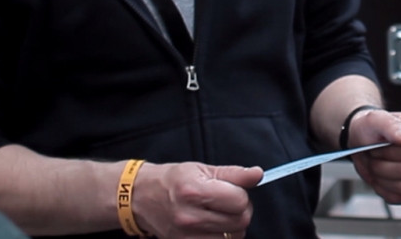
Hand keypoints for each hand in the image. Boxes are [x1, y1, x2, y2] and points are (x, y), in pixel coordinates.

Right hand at [132, 161, 263, 238]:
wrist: (143, 197)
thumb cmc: (174, 180)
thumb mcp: (202, 169)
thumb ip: (234, 173)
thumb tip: (258, 174)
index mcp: (195, 191)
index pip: (239, 201)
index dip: (242, 194)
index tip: (235, 190)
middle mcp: (190, 216)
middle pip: (239, 221)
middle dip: (242, 211)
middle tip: (231, 203)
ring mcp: (187, 235)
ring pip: (233, 237)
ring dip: (234, 227)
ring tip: (222, 215)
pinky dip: (223, 237)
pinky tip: (216, 228)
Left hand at [348, 110, 400, 203]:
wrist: (365, 141)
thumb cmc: (372, 128)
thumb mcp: (375, 120)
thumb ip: (391, 126)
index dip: (393, 153)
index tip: (377, 148)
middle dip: (383, 166)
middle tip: (372, 157)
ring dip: (382, 179)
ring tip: (375, 166)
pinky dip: (384, 190)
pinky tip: (380, 177)